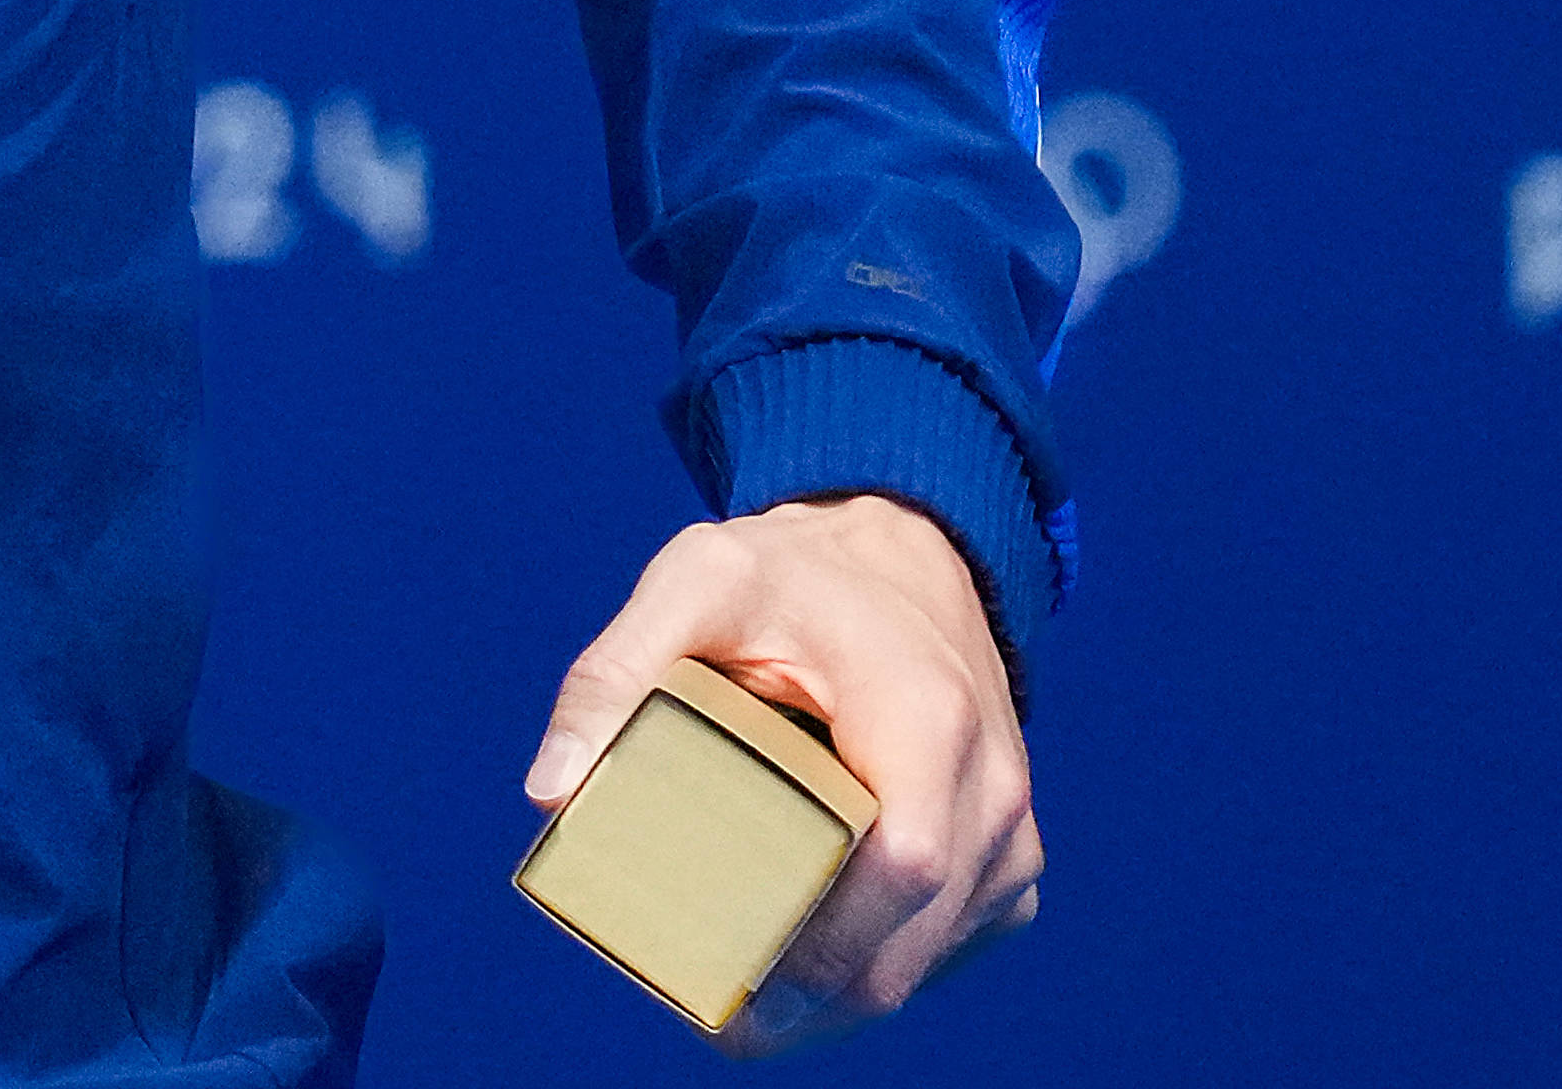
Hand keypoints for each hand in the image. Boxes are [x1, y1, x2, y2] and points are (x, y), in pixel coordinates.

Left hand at [530, 494, 1038, 1048]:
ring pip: (921, 965)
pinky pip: (944, 948)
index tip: (725, 979)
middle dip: (803, 997)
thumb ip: (617, 669)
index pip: (900, 867)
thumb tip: (550, 789)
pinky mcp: (1009, 860)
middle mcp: (990, 784)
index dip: (819, 946)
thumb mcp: (698, 580)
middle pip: (901, 947)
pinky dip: (875, 966)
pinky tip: (805, 954)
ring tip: (741, 991)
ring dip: (834, 994)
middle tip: (710, 1010)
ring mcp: (1011, 832)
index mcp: (927, 715)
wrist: (907, 550)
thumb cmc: (797, 572)